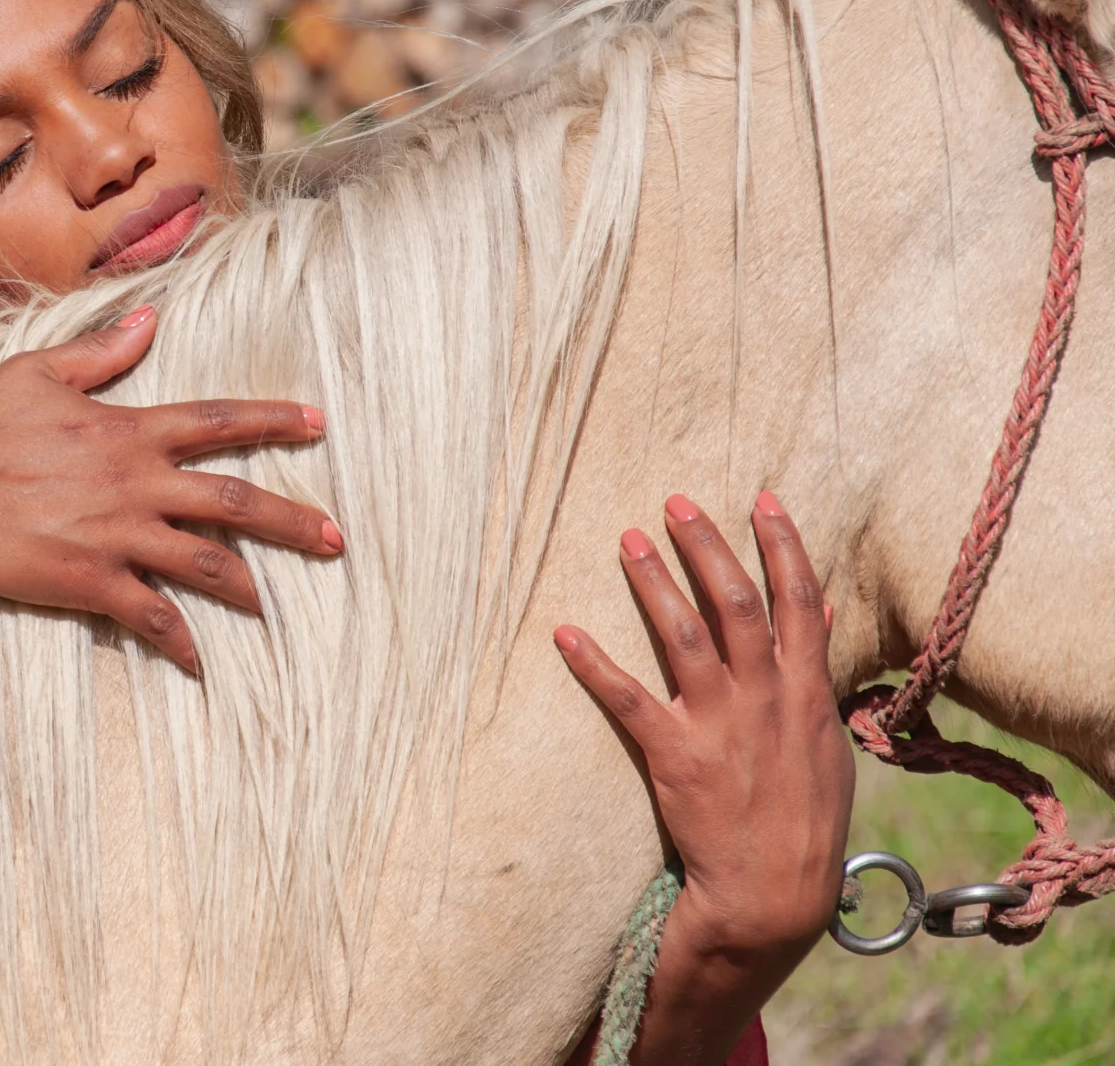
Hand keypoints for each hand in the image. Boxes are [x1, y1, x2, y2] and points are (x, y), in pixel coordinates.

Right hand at [0, 305, 341, 671]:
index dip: (273, 420)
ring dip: (249, 586)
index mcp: (125, 429)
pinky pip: (152, 617)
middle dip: (291, 519)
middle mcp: (133, 481)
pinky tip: (199, 663)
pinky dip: (182, 642)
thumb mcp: (39, 371)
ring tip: (272, 605)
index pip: (217, 420)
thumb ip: (102, 351)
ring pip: (207, 563)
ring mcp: (114, 535)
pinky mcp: (87, 581)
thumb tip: (149, 317)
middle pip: (233, 500)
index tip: (318, 423)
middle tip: (335, 538)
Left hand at [553, 492, 852, 1063]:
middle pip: (737, 603)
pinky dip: (594, 664)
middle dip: (707, 546)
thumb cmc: (802, 818)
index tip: (763, 497)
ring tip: (627, 540)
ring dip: (655, 583)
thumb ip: (819, 671)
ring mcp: (720, 726)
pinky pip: (628, 700)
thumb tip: (826, 606)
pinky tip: (564, 632)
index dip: (783, 544)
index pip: (800, 600)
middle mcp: (766, 699)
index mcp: (805, 692)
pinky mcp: (675, 757)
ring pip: (686, 637)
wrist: (773, 893)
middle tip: (676, 501)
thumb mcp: (826, 742)